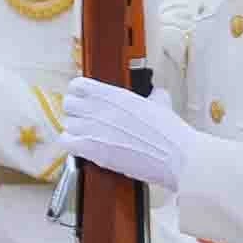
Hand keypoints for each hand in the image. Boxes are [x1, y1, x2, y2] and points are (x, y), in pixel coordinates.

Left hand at [62, 75, 194, 192]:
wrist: (177, 157)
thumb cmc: (171, 134)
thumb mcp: (162, 105)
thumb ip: (153, 96)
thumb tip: (156, 93)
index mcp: (114, 95)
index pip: (77, 85)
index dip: (79, 94)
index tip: (85, 102)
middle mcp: (100, 108)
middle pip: (68, 104)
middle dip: (77, 113)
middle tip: (88, 123)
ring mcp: (93, 127)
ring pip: (67, 124)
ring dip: (76, 132)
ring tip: (91, 139)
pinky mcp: (90, 148)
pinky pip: (65, 141)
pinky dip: (72, 145)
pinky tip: (84, 149)